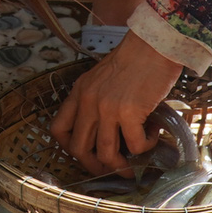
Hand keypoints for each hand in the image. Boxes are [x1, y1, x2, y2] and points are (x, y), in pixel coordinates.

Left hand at [49, 33, 184, 173]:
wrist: (153, 43)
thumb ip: (97, 99)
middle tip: (113, 168)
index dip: (70, 148)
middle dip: (95, 165)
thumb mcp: (102, 77)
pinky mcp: (129, 113)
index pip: (58, 129)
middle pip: (79, 149)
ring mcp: (106, 108)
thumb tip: (109, 131)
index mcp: (79, 92)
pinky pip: (135, 145)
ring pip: (105, 154)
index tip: (86, 154)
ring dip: (122, 165)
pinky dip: (146, 147)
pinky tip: (153, 134)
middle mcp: (88, 102)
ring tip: (135, 163)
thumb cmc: (134, 58)